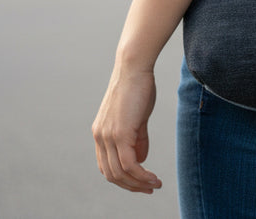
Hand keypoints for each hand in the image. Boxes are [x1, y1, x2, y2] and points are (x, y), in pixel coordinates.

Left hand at [92, 66, 162, 192]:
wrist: (134, 67)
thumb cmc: (138, 87)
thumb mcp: (137, 117)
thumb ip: (137, 138)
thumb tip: (141, 159)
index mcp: (101, 133)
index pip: (106, 166)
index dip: (123, 178)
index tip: (141, 182)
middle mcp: (100, 137)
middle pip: (111, 174)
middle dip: (131, 186)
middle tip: (150, 189)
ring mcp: (108, 136)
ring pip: (120, 173)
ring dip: (138, 183)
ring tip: (155, 185)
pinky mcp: (119, 134)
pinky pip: (129, 164)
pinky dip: (141, 175)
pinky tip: (153, 177)